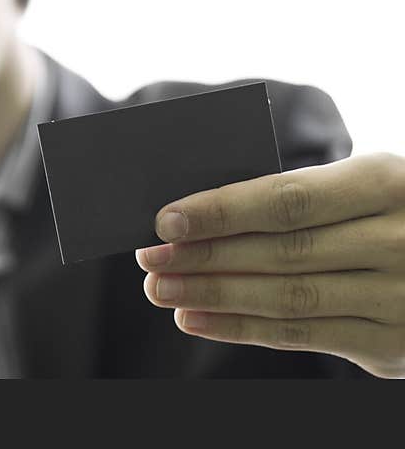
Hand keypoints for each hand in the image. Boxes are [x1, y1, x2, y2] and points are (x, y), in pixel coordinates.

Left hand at [134, 152, 404, 377]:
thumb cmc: (390, 212)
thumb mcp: (362, 187)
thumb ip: (301, 198)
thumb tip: (201, 215)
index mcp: (384, 183)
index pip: (286, 200)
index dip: (220, 212)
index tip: (165, 221)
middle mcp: (398, 240)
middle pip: (280, 252)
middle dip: (203, 257)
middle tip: (148, 259)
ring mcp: (400, 298)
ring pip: (287, 298)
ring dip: (213, 296)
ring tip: (161, 289)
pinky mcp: (391, 345)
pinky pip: (303, 337)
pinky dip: (242, 328)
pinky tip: (196, 318)